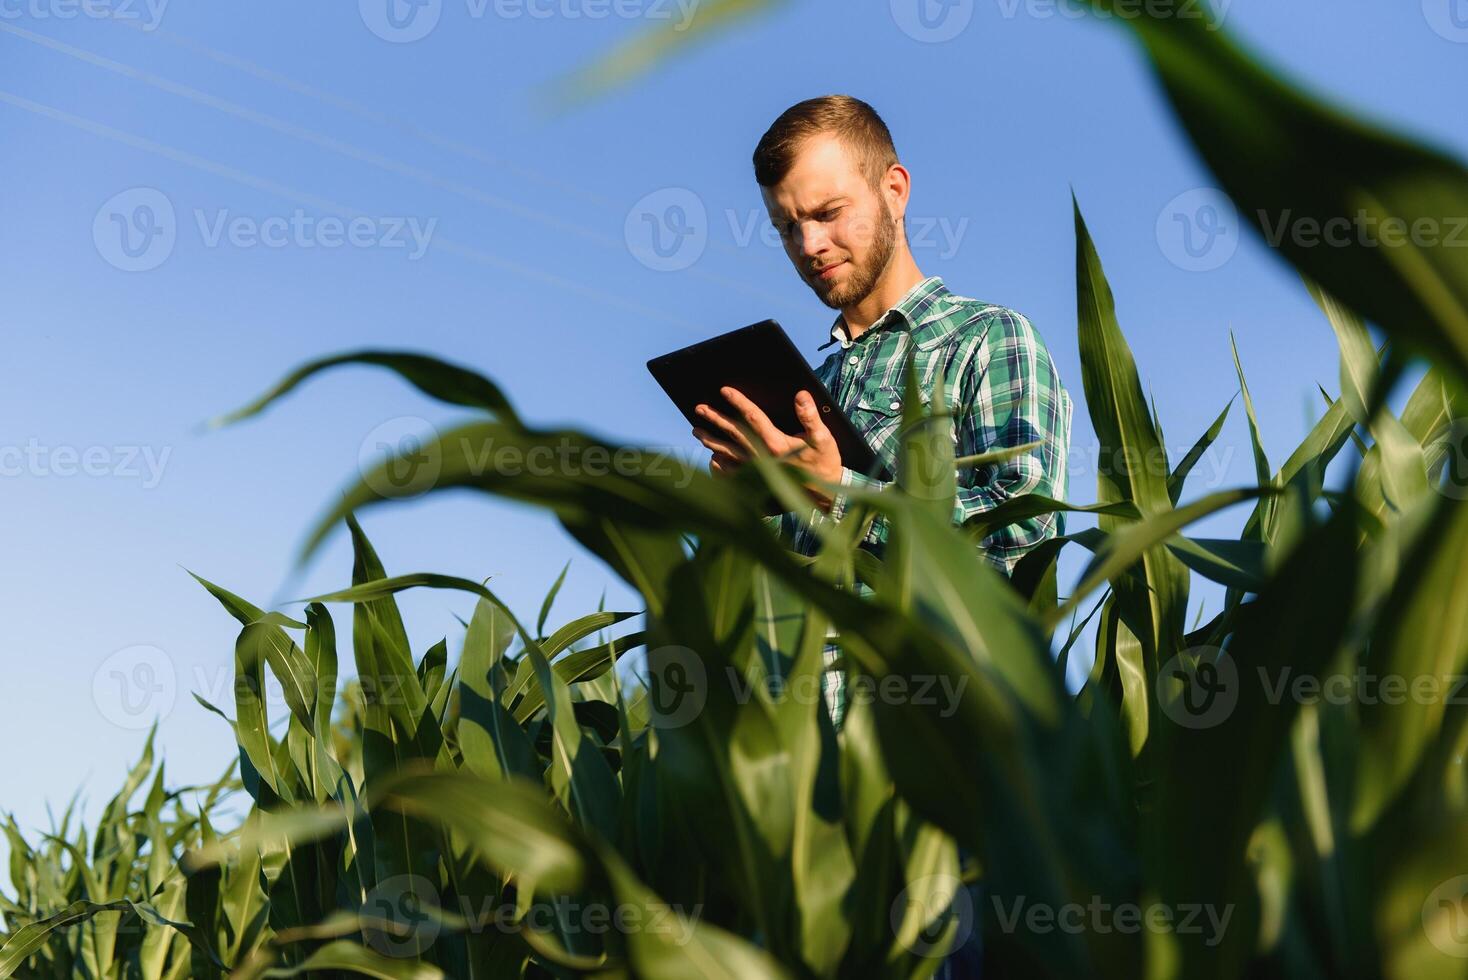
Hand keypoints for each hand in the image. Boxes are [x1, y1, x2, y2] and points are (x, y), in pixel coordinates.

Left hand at [692, 387, 842, 509]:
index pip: (752, 417)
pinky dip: (719, 465)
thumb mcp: (822, 437)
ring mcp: (758, 469)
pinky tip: (710, 458)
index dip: (738, 402)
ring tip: (696, 432)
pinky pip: (733, 472)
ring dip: (712, 441)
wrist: (824, 490)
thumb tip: (800, 395)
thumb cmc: (823, 460)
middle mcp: (762, 456)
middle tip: (698, 408)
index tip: (724, 390)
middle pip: (734, 433)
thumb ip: (810, 416)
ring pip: (729, 452)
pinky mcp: (758, 478)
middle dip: (715, 419)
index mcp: (776, 443)